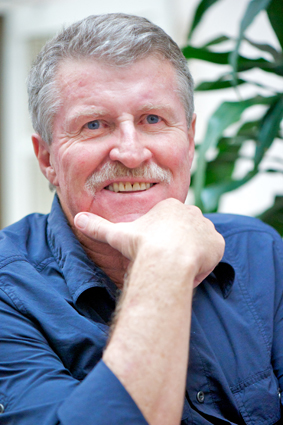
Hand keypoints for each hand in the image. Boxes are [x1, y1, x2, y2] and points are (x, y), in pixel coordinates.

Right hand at [74, 198, 224, 285]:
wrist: (167, 261)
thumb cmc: (142, 246)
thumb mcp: (117, 234)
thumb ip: (98, 226)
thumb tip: (76, 218)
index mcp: (170, 206)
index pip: (168, 224)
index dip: (161, 241)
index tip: (155, 253)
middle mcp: (192, 212)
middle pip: (184, 232)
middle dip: (177, 246)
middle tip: (166, 262)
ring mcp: (207, 227)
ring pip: (199, 242)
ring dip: (190, 254)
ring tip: (177, 267)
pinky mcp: (218, 243)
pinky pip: (213, 252)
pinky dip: (205, 262)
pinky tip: (191, 269)